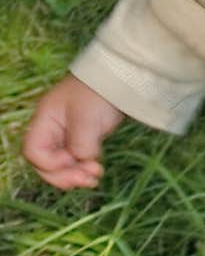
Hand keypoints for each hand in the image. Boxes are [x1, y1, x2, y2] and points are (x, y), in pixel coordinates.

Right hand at [22, 74, 124, 189]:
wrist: (121, 76)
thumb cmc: (98, 91)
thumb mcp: (87, 117)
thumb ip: (80, 144)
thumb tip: (82, 162)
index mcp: (45, 119)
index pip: (33, 151)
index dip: (50, 162)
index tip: (72, 159)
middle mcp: (51, 129)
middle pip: (45, 163)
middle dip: (63, 175)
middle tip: (85, 179)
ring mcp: (66, 134)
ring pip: (61, 165)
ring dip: (75, 175)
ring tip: (94, 178)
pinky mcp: (82, 138)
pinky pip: (76, 160)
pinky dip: (84, 169)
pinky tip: (96, 173)